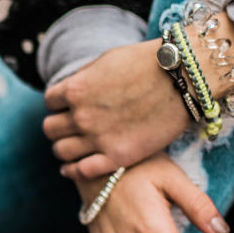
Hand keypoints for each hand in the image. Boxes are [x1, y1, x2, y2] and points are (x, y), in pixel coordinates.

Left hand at [44, 12, 233, 180]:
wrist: (183, 78)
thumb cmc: (148, 64)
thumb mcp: (106, 61)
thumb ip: (84, 79)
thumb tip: (70, 92)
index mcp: (76, 89)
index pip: (50, 102)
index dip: (58, 105)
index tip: (67, 108)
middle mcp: (81, 115)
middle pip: (51, 129)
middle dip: (58, 127)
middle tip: (68, 129)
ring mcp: (97, 138)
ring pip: (61, 151)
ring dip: (64, 149)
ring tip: (73, 148)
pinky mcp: (115, 157)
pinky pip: (80, 171)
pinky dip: (72, 171)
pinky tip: (72, 169)